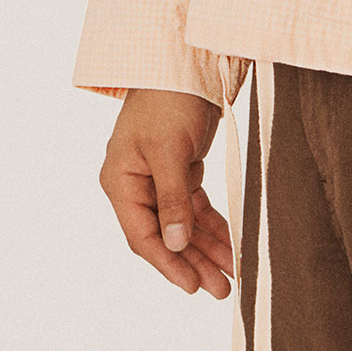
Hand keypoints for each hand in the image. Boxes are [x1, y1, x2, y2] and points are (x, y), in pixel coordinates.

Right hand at [99, 87, 234, 298]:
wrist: (187, 61)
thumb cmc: (168, 99)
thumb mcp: (169, 150)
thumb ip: (172, 198)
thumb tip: (176, 242)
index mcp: (120, 181)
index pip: (142, 235)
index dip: (168, 263)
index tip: (192, 287)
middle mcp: (135, 184)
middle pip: (165, 236)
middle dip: (194, 263)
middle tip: (222, 290)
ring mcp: (158, 178)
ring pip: (183, 225)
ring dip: (207, 249)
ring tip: (231, 274)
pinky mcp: (181, 170)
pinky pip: (196, 208)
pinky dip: (213, 225)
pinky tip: (231, 243)